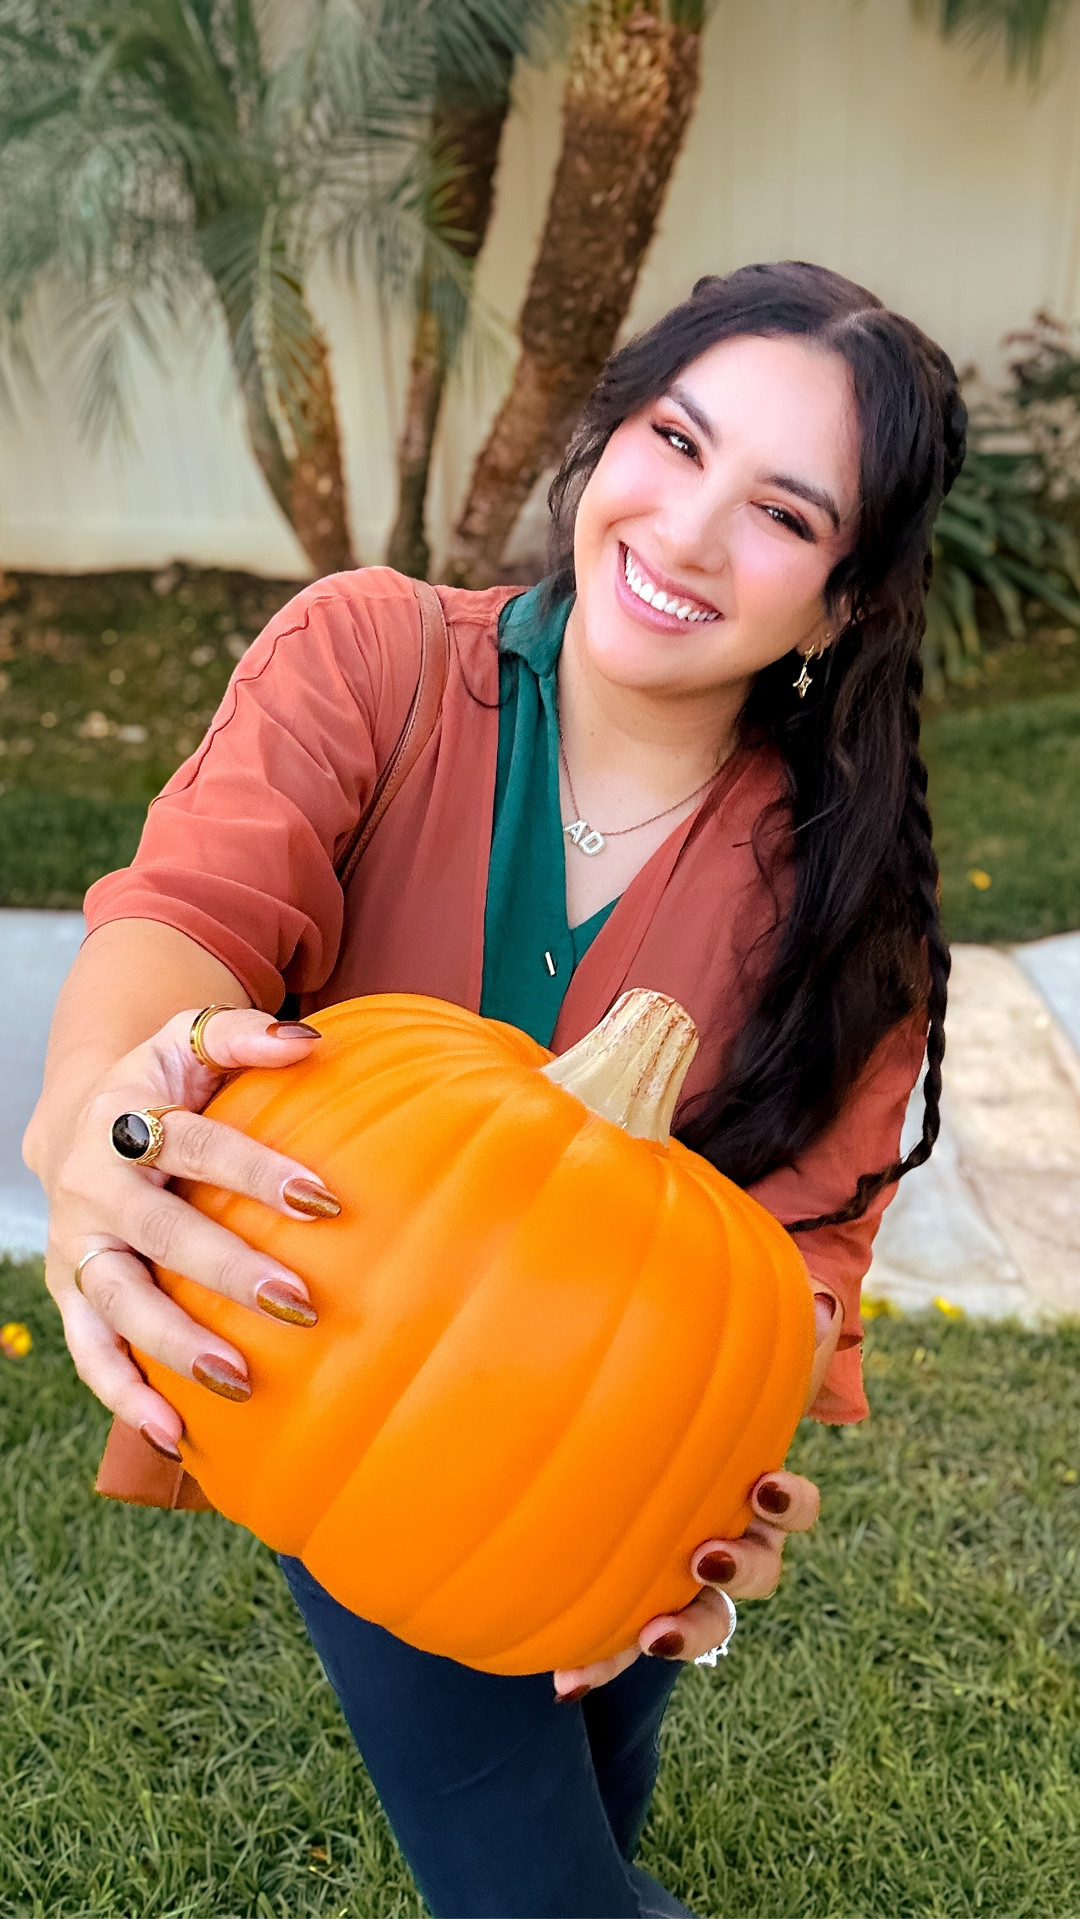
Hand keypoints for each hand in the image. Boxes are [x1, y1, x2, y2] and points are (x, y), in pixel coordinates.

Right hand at [37, 1007, 339, 1457]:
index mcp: (124, 1119)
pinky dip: (125, 1397)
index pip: (192, 1144)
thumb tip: (314, 1044)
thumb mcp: (191, 1040)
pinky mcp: (73, 1297)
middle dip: (226, 1271)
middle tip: (299, 1303)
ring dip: (175, 1347)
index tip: (324, 1202)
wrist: (77, 1121)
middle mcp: (94, 1189)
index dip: (255, 1171)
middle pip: (160, 1234)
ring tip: (239, 1381)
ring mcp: (79, 1249)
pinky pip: (91, 1354)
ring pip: (119, 1304)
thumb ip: (246, 1037)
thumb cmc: (160, 1082)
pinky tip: (174, 1437)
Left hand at [553, 1288, 840, 1700]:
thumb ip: (766, 1342)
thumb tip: (821, 1299)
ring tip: (653, 1635)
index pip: (794, 1506)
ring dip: (686, 1632)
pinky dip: (598, 1667)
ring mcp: (681, 1580)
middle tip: (707, 1555)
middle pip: (756, 1573)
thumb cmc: (684, 1403)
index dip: (790, 1505)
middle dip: (739, 1572)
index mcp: (753, 1492)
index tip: (765, 1488)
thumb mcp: (722, 1372)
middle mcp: (729, 1541)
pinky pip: (620, 1644)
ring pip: (704, 1622)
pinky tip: (563, 1683)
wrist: (618, 1446)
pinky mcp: (632, 1607)